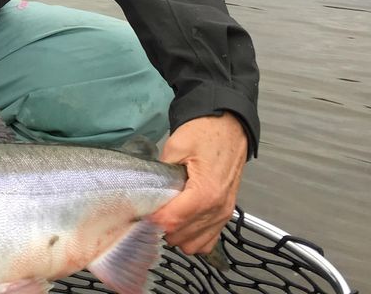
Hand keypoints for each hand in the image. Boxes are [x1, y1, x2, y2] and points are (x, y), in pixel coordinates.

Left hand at [150, 112, 247, 253]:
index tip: (141, 210)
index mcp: (205, 192)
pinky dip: (193, 237)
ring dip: (177, 235)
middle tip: (151, 211)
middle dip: (162, 228)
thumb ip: (162, 171)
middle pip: (181, 237)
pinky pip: (208, 241)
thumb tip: (148, 192)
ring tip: (166, 216)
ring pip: (194, 244)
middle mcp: (217, 208)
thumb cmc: (204, 132)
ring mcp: (223, 214)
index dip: (152, 219)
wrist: (229, 126)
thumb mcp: (176, 145)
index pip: (172, 221)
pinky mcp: (225, 214)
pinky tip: (182, 223)